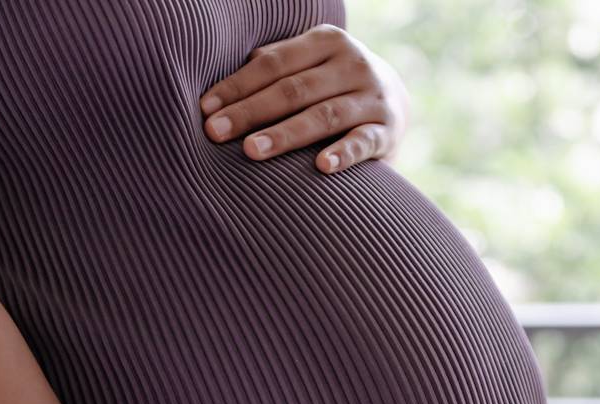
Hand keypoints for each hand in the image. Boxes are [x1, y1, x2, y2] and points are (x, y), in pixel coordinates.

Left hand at [198, 24, 410, 173]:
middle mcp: (353, 64)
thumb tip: (220, 88)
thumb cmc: (331, 85)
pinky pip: (362, 142)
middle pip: (293, 90)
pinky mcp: (388, 130)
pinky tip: (321, 167)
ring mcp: (373, 97)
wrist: (394, 102)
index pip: (273, 64)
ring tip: (251, 151)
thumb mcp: (309, 65)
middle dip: (250, 112)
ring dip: (285, 134)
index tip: (205, 110)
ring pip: (324, 116)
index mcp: (326, 42)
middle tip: (215, 133)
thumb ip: (274, 67)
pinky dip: (343, 154)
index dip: (237, 86)